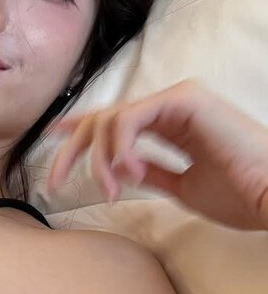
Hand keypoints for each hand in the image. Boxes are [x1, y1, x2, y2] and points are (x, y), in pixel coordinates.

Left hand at [46, 79, 267, 230]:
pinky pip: (131, 117)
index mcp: (173, 124)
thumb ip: (152, 172)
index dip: (81, 129)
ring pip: (112, 117)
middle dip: (74, 148)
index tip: (52, 139)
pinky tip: (128, 171)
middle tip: (55, 180)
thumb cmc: (240, 195)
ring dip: (100, 157)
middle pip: (105, 116)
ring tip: (111, 187)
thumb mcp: (182, 186)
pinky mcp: (184, 100)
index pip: (116, 120)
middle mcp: (172, 106)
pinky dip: (120, 145)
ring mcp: (178, 99)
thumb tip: (121, 170)